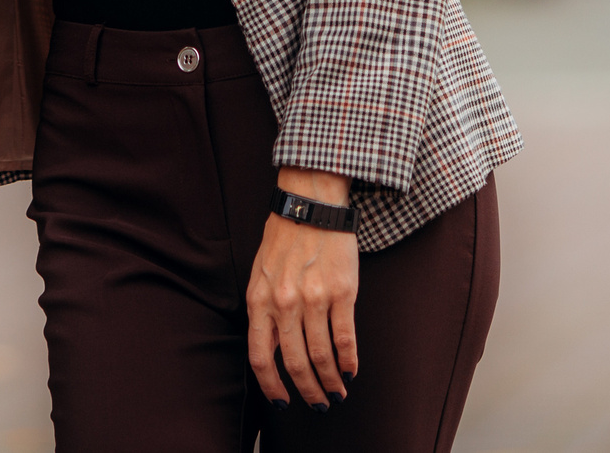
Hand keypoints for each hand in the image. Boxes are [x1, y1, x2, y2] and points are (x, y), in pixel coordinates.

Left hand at [247, 171, 359, 409]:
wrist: (309, 205)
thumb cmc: (283, 241)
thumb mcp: (260, 276)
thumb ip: (264, 312)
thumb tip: (273, 352)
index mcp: (259, 300)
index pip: (260, 357)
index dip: (271, 386)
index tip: (282, 402)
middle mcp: (284, 303)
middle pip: (295, 362)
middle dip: (308, 390)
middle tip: (319, 404)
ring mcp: (313, 298)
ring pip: (322, 355)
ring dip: (331, 381)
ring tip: (337, 393)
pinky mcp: (341, 292)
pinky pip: (345, 337)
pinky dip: (349, 360)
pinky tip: (351, 370)